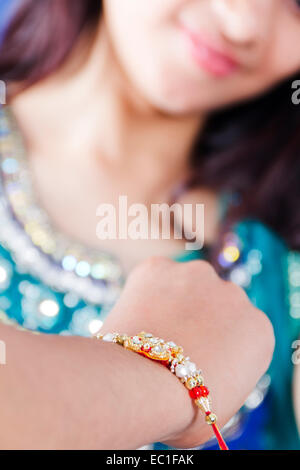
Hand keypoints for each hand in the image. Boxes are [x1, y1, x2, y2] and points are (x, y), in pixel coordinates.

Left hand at [101, 257, 274, 447]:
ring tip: (149, 331)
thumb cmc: (182, 410)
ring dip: (171, 302)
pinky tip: (135, 317)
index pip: (236, 332)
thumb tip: (204, 377)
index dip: (214, 345)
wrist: (143, 386)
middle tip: (170, 343)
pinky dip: (144, 292)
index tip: (196, 358)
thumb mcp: (220, 406)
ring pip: (183, 286)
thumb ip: (220, 379)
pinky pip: (153, 277)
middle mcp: (233, 295)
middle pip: (214, 304)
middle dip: (196, 319)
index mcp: (257, 330)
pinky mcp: (159, 267)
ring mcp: (196, 276)